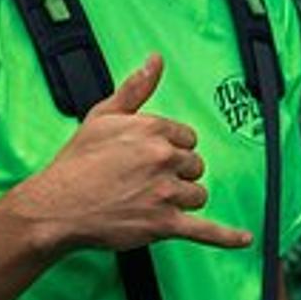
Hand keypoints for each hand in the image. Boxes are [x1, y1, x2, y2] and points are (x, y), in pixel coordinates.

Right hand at [0, 53, 253, 254]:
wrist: (56, 207)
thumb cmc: (77, 163)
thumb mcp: (103, 116)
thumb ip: (136, 88)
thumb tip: (156, 60)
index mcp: (154, 129)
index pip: (188, 139)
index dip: (170, 150)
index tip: (149, 159)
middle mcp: (164, 158)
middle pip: (195, 167)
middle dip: (176, 175)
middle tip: (143, 182)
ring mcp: (165, 192)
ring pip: (197, 195)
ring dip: (181, 201)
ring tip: (148, 202)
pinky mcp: (164, 224)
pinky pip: (205, 230)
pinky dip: (226, 236)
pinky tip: (244, 239)